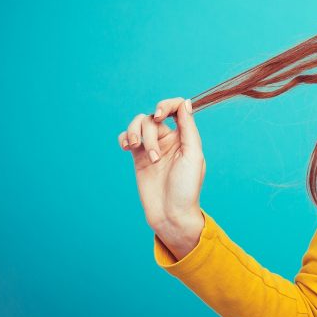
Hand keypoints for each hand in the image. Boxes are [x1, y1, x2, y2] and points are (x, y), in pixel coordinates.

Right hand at [118, 97, 205, 239]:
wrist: (170, 214)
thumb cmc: (186, 187)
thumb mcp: (193, 155)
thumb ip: (188, 128)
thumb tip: (185, 102)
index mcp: (185, 136)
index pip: (176, 108)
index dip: (166, 105)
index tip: (160, 115)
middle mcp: (169, 139)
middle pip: (152, 117)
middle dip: (150, 133)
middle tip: (154, 157)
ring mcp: (152, 147)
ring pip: (138, 124)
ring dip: (135, 135)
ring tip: (138, 152)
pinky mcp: (137, 157)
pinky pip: (127, 138)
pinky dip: (124, 138)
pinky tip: (127, 147)